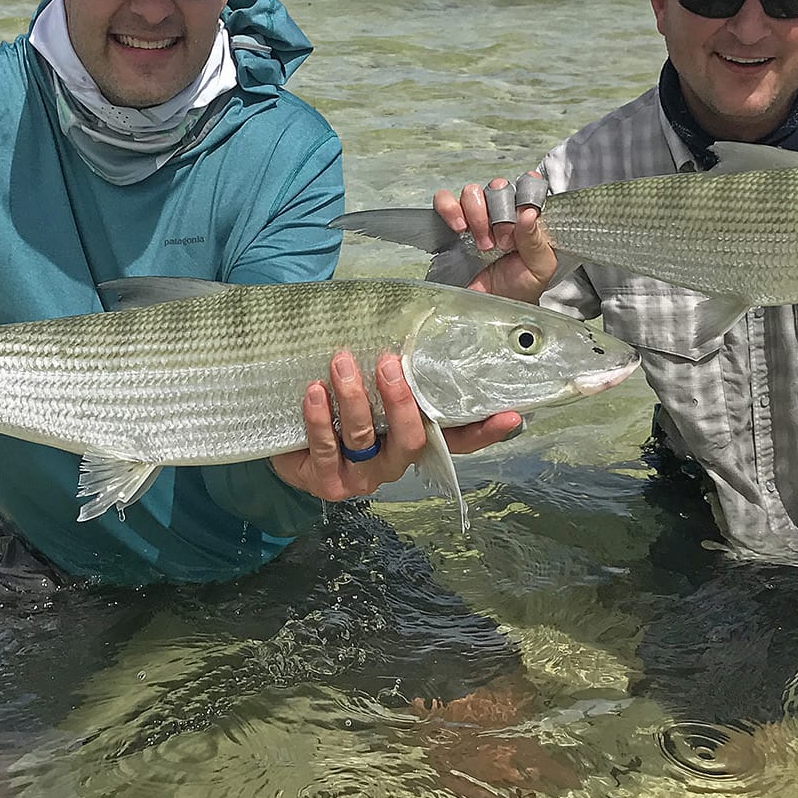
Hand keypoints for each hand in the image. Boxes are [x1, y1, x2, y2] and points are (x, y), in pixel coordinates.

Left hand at [271, 350, 523, 501]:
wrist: (287, 443)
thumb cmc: (335, 406)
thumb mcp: (367, 385)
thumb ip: (391, 366)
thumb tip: (413, 315)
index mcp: (411, 437)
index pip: (456, 439)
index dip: (483, 431)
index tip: (509, 414)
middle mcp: (393, 462)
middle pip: (412, 438)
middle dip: (400, 400)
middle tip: (388, 363)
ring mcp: (362, 476)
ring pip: (365, 438)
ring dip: (354, 397)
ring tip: (340, 363)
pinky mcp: (328, 482)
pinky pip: (326, 448)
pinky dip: (320, 417)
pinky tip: (314, 391)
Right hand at [431, 177, 557, 300]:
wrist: (495, 306)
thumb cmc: (522, 285)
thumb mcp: (540, 267)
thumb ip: (536, 240)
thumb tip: (528, 212)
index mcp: (527, 215)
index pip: (527, 184)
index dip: (524, 194)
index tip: (523, 216)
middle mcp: (503, 210)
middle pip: (497, 186)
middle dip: (500, 213)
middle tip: (503, 243)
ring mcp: (477, 215)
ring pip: (472, 191)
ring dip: (477, 215)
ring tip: (483, 244)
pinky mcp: (453, 223)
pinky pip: (444, 200)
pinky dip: (450, 209)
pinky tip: (459, 229)